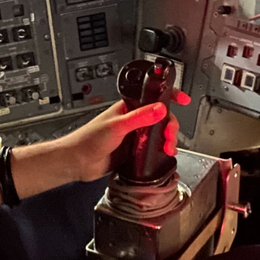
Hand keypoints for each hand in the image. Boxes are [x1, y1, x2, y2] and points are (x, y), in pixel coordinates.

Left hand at [55, 91, 190, 182]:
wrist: (77, 162)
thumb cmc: (88, 139)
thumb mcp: (117, 125)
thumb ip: (140, 117)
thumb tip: (160, 109)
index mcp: (127, 108)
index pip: (152, 97)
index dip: (169, 96)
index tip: (182, 99)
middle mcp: (132, 121)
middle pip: (160, 118)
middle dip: (170, 125)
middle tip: (169, 135)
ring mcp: (133, 136)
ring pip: (157, 134)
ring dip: (167, 140)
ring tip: (167, 147)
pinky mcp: (133, 151)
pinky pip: (152, 149)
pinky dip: (160, 152)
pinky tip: (163, 155)